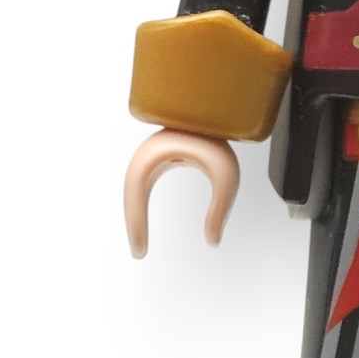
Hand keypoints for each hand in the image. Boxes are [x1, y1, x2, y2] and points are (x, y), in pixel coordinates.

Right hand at [123, 129, 239, 256]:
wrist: (219, 104)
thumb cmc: (222, 137)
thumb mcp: (227, 176)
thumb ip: (221, 209)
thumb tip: (213, 242)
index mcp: (156, 155)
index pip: (135, 198)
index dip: (135, 226)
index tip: (140, 252)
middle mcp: (149, 154)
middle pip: (131, 195)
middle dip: (133, 224)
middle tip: (139, 253)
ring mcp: (154, 153)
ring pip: (135, 189)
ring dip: (135, 213)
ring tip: (140, 241)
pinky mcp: (162, 154)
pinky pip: (145, 182)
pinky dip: (141, 203)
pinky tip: (145, 218)